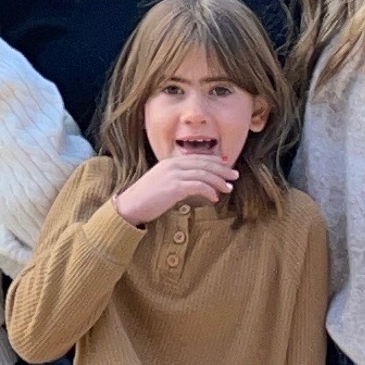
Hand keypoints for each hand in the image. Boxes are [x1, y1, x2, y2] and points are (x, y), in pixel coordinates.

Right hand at [115, 153, 234, 224]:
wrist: (129, 206)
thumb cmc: (145, 199)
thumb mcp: (162, 183)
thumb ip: (176, 180)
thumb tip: (193, 185)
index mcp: (170, 162)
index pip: (197, 158)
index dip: (214, 161)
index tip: (226, 165)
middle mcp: (172, 165)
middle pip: (204, 163)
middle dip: (222, 169)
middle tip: (235, 175)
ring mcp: (173, 175)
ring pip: (203, 174)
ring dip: (219, 181)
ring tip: (228, 188)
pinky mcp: (174, 187)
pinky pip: (198, 186)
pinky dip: (209, 190)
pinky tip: (215, 198)